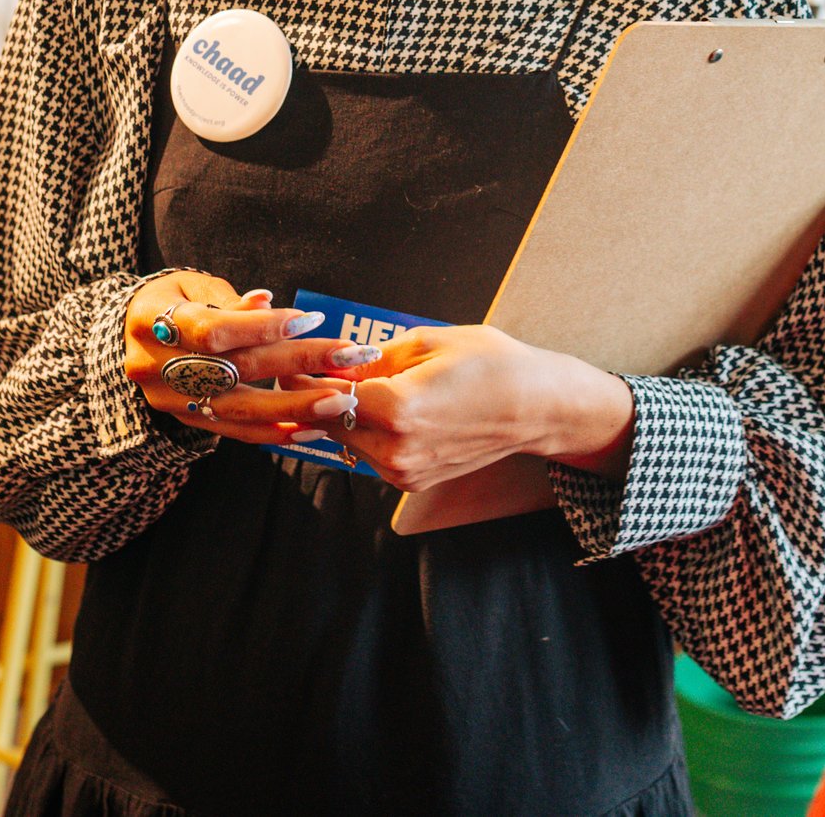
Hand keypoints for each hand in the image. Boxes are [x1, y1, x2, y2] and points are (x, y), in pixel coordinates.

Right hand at [122, 270, 384, 446]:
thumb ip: (229, 301)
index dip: (263, 326)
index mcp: (153, 321)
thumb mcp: (191, 286)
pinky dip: (274, 432)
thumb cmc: (170, 300)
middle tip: (349, 359)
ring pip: (236, 408)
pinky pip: (233, 431)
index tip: (311, 320)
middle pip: (234, 369)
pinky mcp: (185, 420)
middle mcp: (156, 366)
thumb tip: (266, 302)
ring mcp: (169, 399)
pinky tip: (313, 429)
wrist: (127, 335)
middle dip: (297, 363)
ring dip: (294, 407)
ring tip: (340, 401)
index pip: (214, 330)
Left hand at [326, 324, 634, 492]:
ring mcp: (404, 471)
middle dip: (316, 398)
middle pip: (329, 423)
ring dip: (340, 417)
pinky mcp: (412, 481)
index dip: (303, 377)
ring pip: (347, 442)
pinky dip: (365, 433)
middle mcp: (396, 448)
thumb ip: (373, 358)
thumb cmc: (492, 364)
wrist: (536, 407)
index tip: (288, 363)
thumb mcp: (428, 342)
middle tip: (305, 370)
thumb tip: (334, 364)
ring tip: (346, 386)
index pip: (326, 396)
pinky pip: (370, 455)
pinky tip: (379, 408)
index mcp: (397, 408)